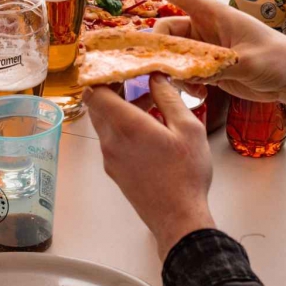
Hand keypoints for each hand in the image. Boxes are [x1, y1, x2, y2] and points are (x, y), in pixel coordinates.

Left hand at [85, 76, 215, 257]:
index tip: (118, 66)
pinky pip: (112, 140)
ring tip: (151, 103)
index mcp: (126, 126)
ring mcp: (110, 158)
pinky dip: (123, 128)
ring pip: (105, 123)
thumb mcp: (189, 129)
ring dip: (121, 109)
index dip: (102, 75)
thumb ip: (169, 99)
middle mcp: (111, 141)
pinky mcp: (114, 171)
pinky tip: (150, 129)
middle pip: (98, 106)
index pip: (96, 92)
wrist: (178, 219)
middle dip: (113, 89)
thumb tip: (157, 77)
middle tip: (134, 79)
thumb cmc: (185, 176)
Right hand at [132, 0, 285, 103]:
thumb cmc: (280, 59)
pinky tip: (199, 94)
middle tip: (163, 68)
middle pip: (168, 30)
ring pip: (174, 54)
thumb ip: (222, 65)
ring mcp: (207, 49)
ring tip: (189, 86)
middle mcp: (206, 29)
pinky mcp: (209, 67)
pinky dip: (185, 82)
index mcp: (216, 15)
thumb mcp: (251, 62)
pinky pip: (184, 71)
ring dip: (173, 69)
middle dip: (161, 48)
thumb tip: (193, 70)